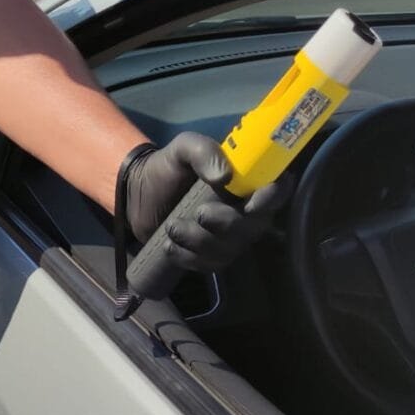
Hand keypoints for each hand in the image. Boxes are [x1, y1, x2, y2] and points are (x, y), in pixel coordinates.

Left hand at [123, 132, 289, 272]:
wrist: (137, 197)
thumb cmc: (165, 169)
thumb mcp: (182, 149)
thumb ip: (202, 151)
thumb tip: (224, 176)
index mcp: (244, 180)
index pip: (277, 190)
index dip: (272, 199)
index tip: (250, 205)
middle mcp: (244, 210)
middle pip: (254, 227)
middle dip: (226, 224)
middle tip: (197, 213)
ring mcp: (229, 236)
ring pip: (230, 249)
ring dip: (199, 241)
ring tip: (172, 227)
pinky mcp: (211, 256)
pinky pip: (211, 265)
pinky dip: (188, 257)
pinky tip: (169, 245)